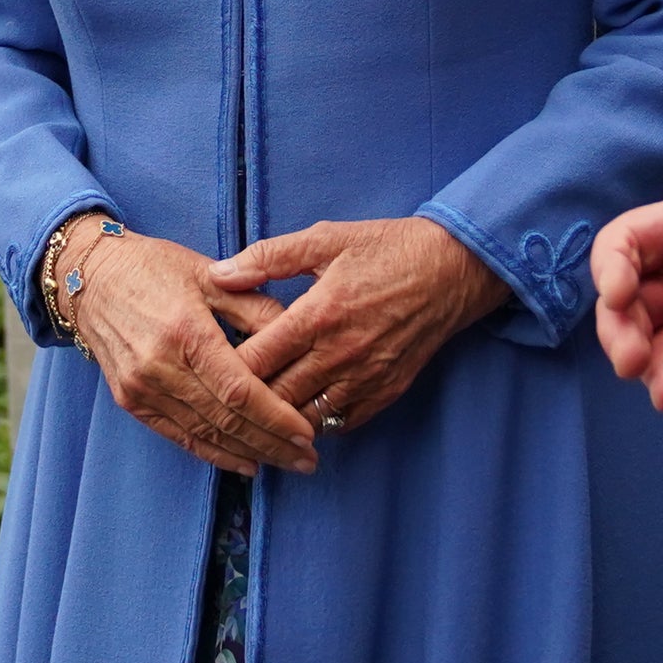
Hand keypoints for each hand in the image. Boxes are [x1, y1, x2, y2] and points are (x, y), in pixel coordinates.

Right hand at [61, 220, 322, 476]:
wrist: (91, 278)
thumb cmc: (156, 268)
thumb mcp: (211, 275)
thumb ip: (255, 306)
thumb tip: (298, 335)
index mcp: (186, 332)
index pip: (239, 391)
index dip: (276, 417)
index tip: (307, 432)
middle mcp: (160, 367)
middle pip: (225, 420)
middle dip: (272, 444)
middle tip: (308, 459)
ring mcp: (142, 389)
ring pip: (205, 434)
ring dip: (249, 454)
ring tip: (287, 462)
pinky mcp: (131, 401)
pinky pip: (179, 436)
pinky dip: (214, 454)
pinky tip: (245, 462)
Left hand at [207, 217, 507, 433]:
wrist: (454, 268)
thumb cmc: (387, 248)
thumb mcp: (326, 239)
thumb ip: (268, 257)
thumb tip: (219, 274)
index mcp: (318, 314)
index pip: (254, 360)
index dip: (224, 368)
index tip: (208, 365)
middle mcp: (339, 353)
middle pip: (274, 396)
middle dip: (246, 398)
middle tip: (225, 393)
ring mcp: (365, 377)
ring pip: (304, 417)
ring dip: (279, 415)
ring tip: (258, 409)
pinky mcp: (387, 391)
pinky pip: (341, 423)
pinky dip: (317, 421)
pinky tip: (303, 410)